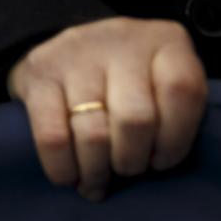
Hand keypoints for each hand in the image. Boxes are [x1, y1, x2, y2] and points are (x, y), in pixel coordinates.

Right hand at [7, 16, 207, 200]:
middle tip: (125, 170)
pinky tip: (69, 176)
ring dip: (97, 170)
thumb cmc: (129, 84)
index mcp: (165, 42)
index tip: (160, 161)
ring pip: (93, 133)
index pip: (182, 90)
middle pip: (135, 118)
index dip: (175, 139)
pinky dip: (63, 167)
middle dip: (131, 160)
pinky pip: (53, 136)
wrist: (69, 54)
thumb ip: (174, 115)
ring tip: (96, 181)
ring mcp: (76, 53)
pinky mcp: (38, 71)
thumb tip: (156, 168)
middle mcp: (121, 39)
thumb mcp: (165, 86)